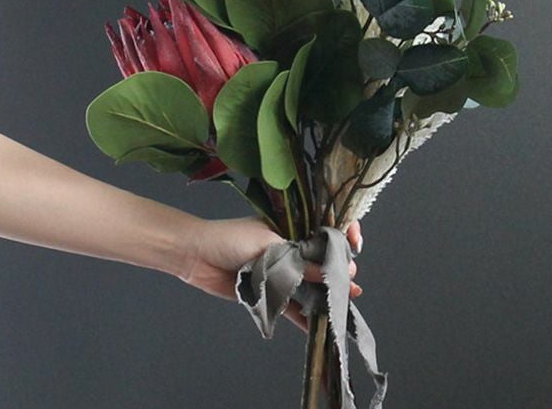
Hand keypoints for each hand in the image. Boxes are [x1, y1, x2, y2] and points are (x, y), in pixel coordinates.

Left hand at [179, 217, 362, 330]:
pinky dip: (304, 316)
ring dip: (326, 296)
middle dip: (339, 271)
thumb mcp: (269, 245)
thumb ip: (300, 261)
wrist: (196, 255)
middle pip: (323, 260)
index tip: (355, 243)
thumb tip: (332, 272)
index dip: (344, 233)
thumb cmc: (231, 238)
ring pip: (310, 285)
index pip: (326, 228)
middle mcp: (291, 247)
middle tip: (350, 282)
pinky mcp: (269, 291)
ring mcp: (281, 270)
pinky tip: (319, 326)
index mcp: (293, 226)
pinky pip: (291, 306)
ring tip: (345, 304)